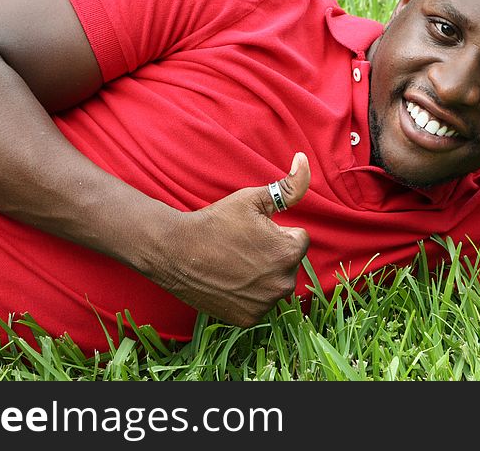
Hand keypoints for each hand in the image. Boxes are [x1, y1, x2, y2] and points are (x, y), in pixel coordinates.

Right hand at [156, 153, 311, 326]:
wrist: (175, 252)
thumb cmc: (215, 222)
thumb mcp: (252, 198)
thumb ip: (289, 184)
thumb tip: (303, 160)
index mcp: (289, 252)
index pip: (298, 238)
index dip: (275, 232)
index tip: (252, 231)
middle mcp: (283, 283)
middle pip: (288, 263)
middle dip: (272, 254)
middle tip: (241, 246)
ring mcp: (265, 304)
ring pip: (274, 283)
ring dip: (262, 274)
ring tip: (233, 262)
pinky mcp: (248, 319)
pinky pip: (259, 303)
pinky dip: (248, 294)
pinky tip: (229, 281)